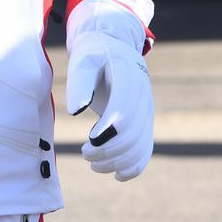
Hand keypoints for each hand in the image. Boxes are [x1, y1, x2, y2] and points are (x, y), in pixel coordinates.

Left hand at [66, 2, 153, 181]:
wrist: (114, 47)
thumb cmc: (94, 54)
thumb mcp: (83, 59)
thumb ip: (79, 82)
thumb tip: (75, 111)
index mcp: (128, 77)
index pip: (124, 110)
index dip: (108, 129)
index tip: (90, 139)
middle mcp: (142, 96)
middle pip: (132, 133)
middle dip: (108, 150)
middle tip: (85, 154)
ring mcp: (146, 110)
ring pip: (140, 146)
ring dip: (117, 162)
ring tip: (92, 163)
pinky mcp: (144, 122)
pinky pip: (145, 150)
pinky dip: (134, 167)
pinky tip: (116, 175)